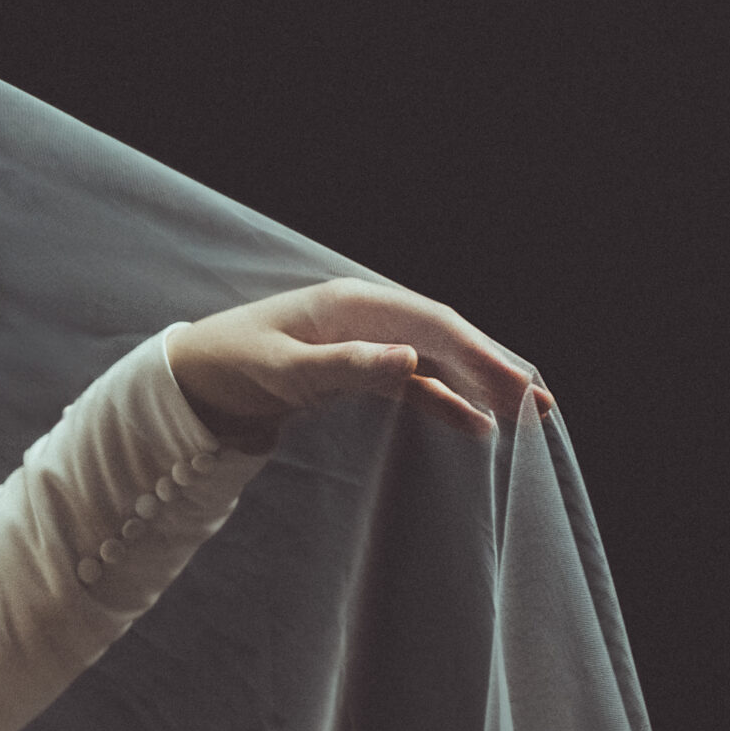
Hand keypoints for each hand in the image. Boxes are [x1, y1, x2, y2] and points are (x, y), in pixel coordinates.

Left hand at [164, 278, 554, 452]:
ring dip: (476, 386)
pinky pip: (410, 384)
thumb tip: (410, 359)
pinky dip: (442, 401)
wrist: (189, 382)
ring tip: (524, 416)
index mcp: (351, 306)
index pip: (431, 324)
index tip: (516, 385)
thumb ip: (344, 366)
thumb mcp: (282, 370)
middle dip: (492, 368)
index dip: (479, 353)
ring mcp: (362, 343)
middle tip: (540, 405)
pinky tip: (474, 424)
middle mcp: (364, 317)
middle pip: (443, 338)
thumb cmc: (227, 368)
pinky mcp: (354, 370)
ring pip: (434, 361)